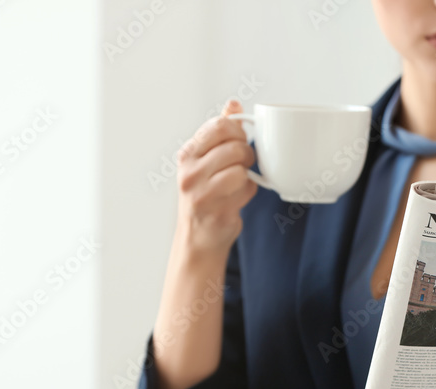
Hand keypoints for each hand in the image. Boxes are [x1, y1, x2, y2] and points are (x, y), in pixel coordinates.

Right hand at [175, 99, 258, 258]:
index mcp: (187, 154)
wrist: (198, 237)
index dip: (237, 131)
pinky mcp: (217, 210)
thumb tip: (232, 103)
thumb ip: (219, 132)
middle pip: (234, 147)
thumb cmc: (205, 193)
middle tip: (243, 163)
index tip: (238, 141)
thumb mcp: (205, 160)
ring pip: (240, 169)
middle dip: (246, 154)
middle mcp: (189, 172)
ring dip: (247, 174)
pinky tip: (237, 196)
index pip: (219, 126)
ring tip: (239, 180)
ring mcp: (201, 193)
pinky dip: (248, 192)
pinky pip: (246, 190)